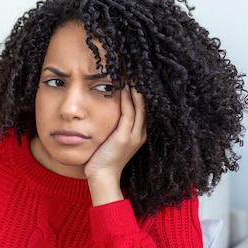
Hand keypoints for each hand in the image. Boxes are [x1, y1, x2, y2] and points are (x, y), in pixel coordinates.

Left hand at [84, 85, 146, 205]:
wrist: (102, 177)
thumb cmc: (103, 158)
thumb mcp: (112, 139)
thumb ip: (114, 126)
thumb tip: (109, 110)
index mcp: (139, 134)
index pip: (143, 109)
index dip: (141, 93)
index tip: (136, 77)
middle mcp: (140, 134)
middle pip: (145, 106)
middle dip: (142, 88)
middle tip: (136, 70)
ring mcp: (133, 136)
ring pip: (139, 108)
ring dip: (136, 90)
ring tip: (133, 74)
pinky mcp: (124, 138)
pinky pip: (128, 114)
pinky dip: (128, 100)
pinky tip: (125, 88)